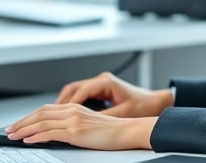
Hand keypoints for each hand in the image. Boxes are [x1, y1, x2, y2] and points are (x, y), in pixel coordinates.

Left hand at [5, 103, 155, 150]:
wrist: (128, 131)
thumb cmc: (113, 131)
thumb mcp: (90, 124)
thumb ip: (73, 124)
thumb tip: (54, 133)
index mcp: (75, 107)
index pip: (46, 109)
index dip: (29, 116)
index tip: (18, 124)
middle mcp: (73, 110)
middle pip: (40, 113)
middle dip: (22, 122)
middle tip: (9, 130)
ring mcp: (74, 120)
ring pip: (42, 122)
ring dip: (24, 129)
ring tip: (13, 136)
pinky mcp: (76, 131)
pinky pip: (50, 132)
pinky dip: (36, 136)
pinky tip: (28, 140)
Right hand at [56, 71, 173, 117]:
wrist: (156, 103)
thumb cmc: (143, 107)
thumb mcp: (122, 114)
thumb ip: (102, 118)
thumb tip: (83, 124)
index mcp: (105, 82)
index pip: (79, 91)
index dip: (66, 105)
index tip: (57, 116)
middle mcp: (101, 80)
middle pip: (72, 89)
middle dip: (60, 103)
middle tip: (49, 117)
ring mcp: (100, 84)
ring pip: (74, 91)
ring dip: (64, 103)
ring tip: (55, 117)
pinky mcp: (101, 90)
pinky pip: (81, 95)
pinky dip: (72, 104)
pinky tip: (68, 115)